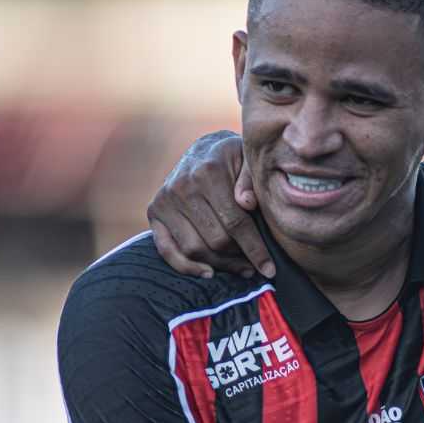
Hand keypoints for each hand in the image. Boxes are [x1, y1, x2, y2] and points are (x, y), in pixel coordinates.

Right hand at [147, 130, 271, 278]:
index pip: (236, 222)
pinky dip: (186, 267)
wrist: (205, 149)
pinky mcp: (154, 211)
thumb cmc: (235, 160)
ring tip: (240, 267)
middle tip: (255, 266)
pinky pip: (166, 249)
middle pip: (216, 240)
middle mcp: (182, 187)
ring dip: (220, 264)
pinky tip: (209, 273)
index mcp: (209, 172)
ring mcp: (165, 200)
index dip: (255, 249)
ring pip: (195, 249)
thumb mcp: (249, 159)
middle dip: (240, 257)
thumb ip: (251, 180)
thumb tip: (247, 203)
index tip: (269, 269)